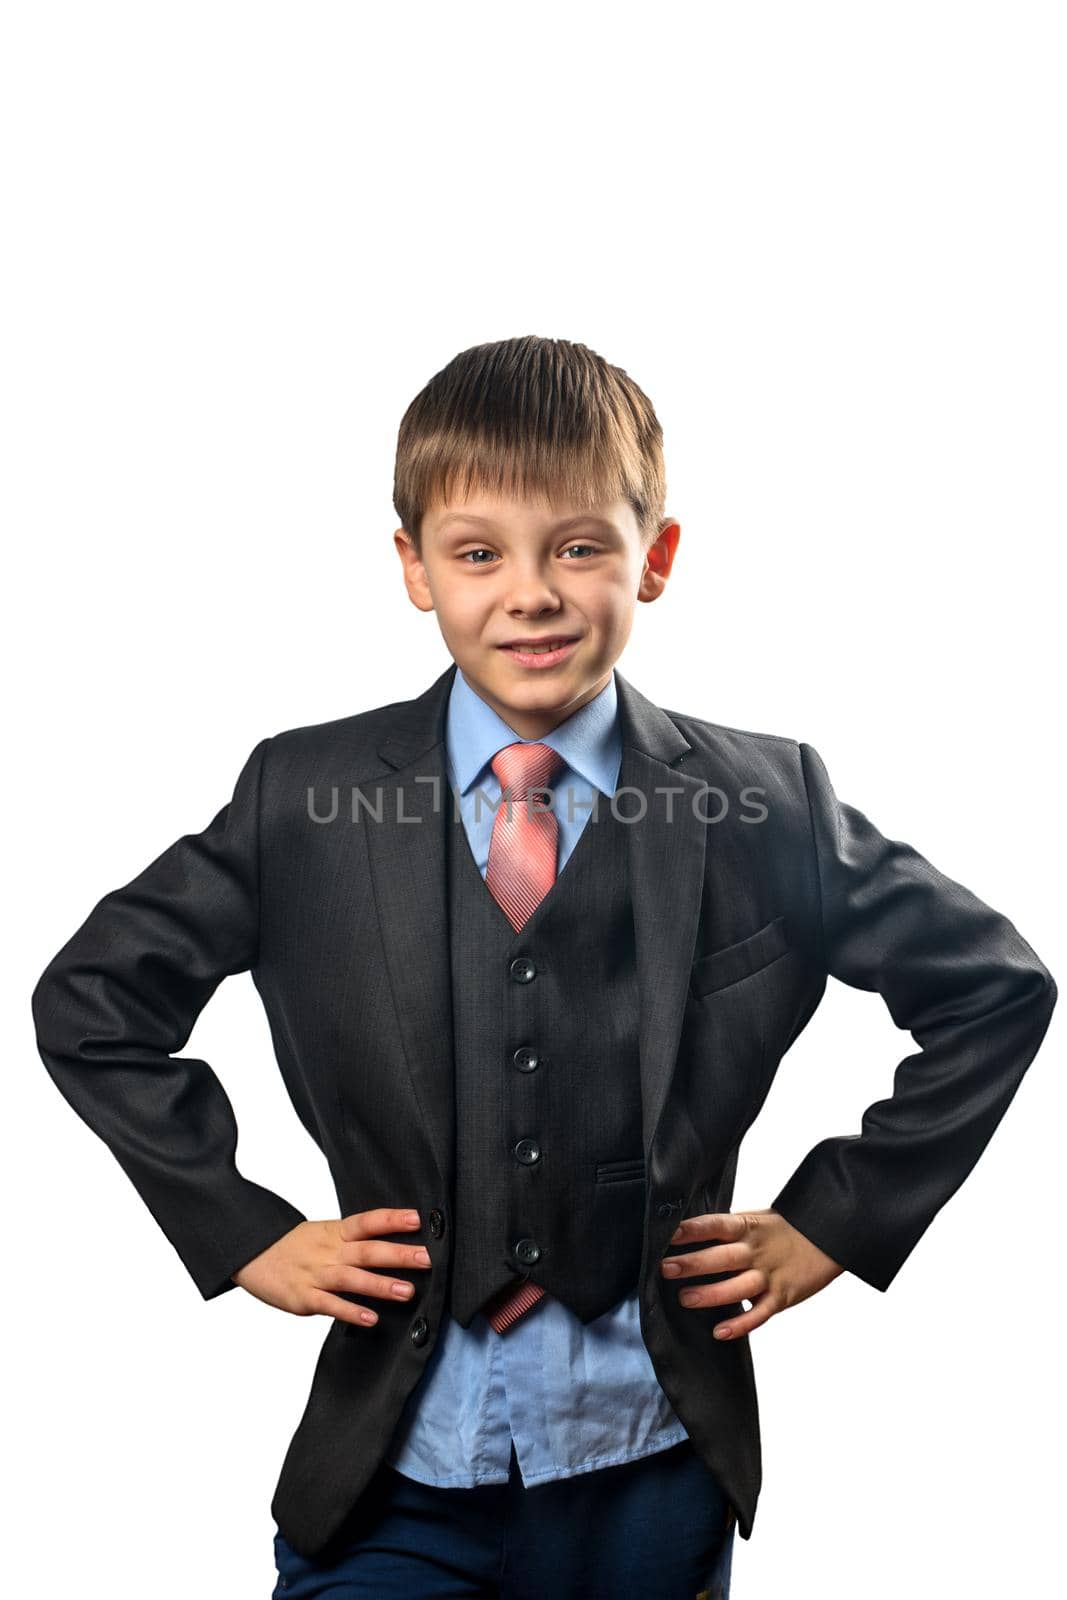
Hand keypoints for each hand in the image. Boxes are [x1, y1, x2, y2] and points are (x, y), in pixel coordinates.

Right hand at [231, 1208, 431, 1327]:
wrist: (251, 1253)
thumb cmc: (295, 1246)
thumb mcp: (325, 1234)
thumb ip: (355, 1241)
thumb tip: (395, 1244)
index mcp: (335, 1232)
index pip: (368, 1221)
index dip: (393, 1219)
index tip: (419, 1219)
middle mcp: (329, 1251)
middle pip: (368, 1250)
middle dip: (399, 1254)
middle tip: (429, 1258)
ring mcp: (316, 1275)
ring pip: (352, 1278)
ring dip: (381, 1285)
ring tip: (408, 1292)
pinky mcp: (303, 1298)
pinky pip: (330, 1305)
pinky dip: (351, 1311)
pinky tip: (371, 1318)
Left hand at [660, 1208, 843, 1339]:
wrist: (829, 1237)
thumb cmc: (782, 1229)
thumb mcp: (755, 1219)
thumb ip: (726, 1229)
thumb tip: (686, 1233)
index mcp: (748, 1227)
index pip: (716, 1225)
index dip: (693, 1229)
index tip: (669, 1234)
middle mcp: (757, 1251)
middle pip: (722, 1257)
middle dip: (693, 1263)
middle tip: (666, 1268)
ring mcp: (770, 1275)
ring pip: (738, 1287)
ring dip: (711, 1294)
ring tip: (685, 1299)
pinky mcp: (782, 1296)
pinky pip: (760, 1313)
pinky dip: (741, 1324)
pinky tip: (720, 1331)